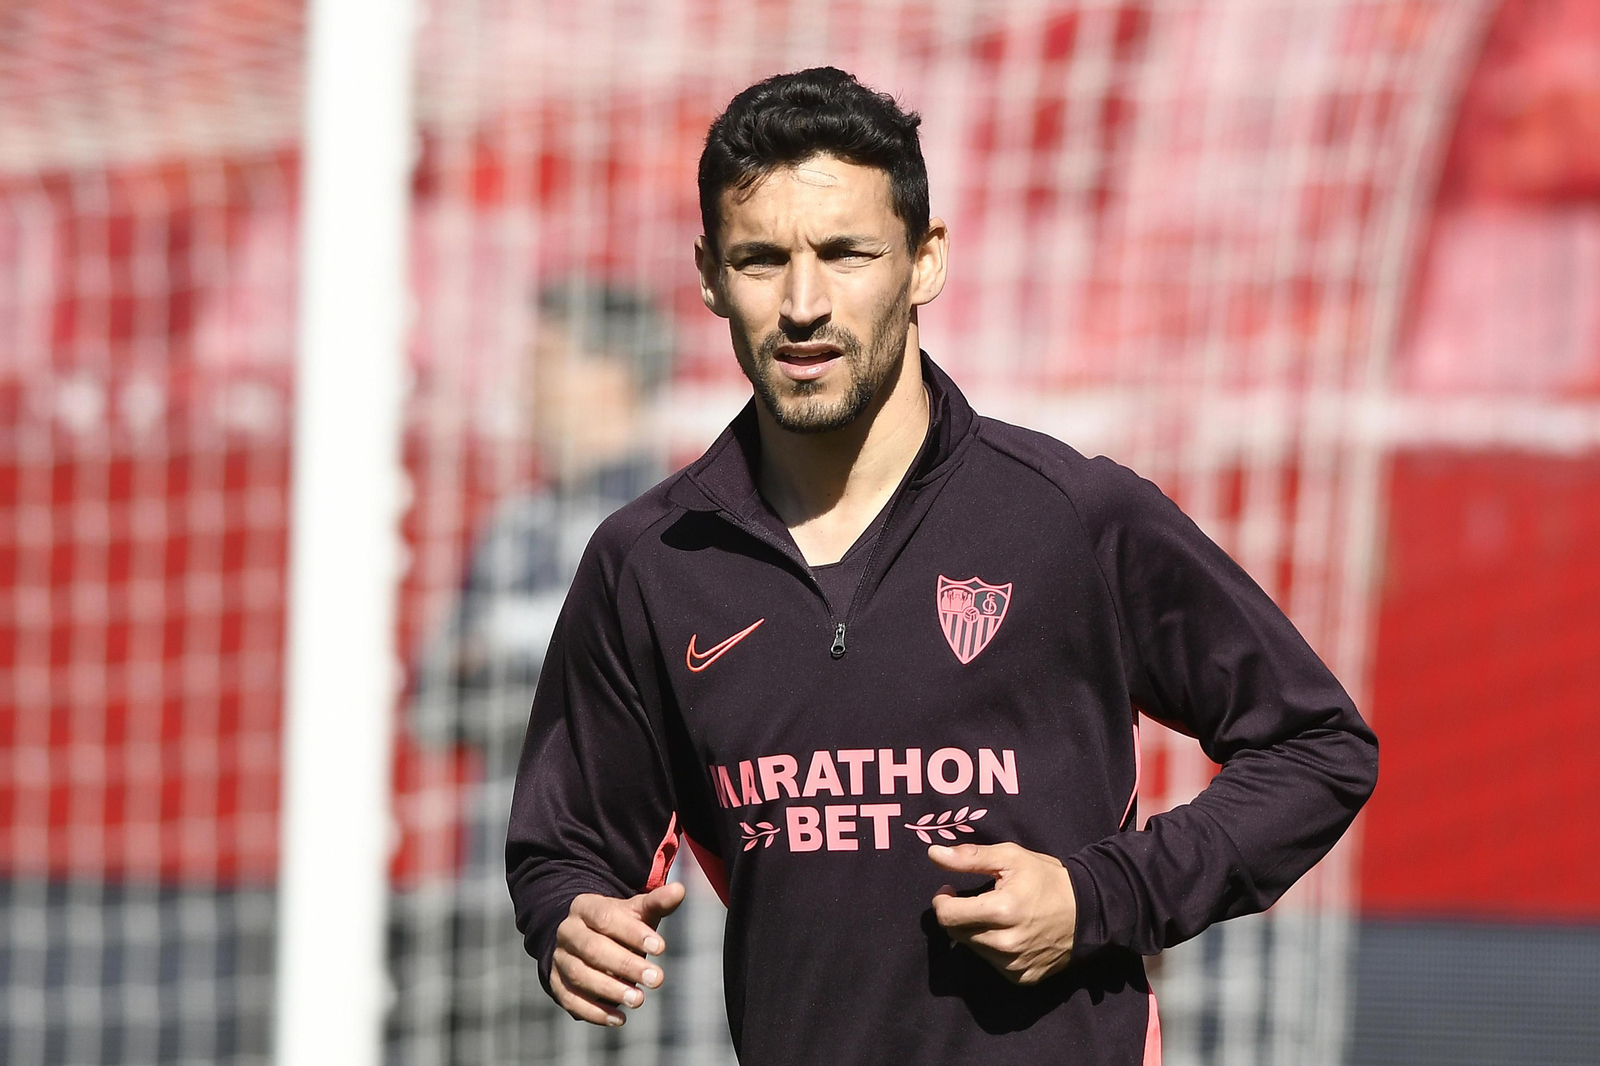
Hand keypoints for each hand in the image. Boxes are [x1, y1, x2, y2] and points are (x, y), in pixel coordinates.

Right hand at [551, 882, 685, 1025]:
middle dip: (626, 965)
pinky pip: (571, 1000)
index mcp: (585, 906)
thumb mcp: (636, 911)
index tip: (661, 948)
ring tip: (639, 999)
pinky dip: (595, 1011)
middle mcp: (567, 931)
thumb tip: (680, 890)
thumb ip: (657, 902)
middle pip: (593, 948)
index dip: (633, 933)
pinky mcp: (556, 983)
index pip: (606, 917)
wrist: (586, 937)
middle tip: (656, 979)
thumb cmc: (619, 924)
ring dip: (610, 990)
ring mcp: (559, 958)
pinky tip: (620, 1018)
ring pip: (580, 975)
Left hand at [928, 842, 1077, 984]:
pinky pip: (992, 964)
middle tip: (973, 901)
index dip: (942, 900)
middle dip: (958, 914)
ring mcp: (1015, 966)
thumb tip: (933, 854)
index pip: (947, 916)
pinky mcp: (1023, 978)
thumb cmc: (1047, 879)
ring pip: (973, 948)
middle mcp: (1005, 944)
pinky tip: (1008, 934)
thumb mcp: (1011, 857)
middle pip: (956, 933)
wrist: (1089, 911)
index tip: (950, 889)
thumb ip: (970, 857)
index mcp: (1001, 911)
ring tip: (995, 916)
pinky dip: (992, 949)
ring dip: (975, 931)